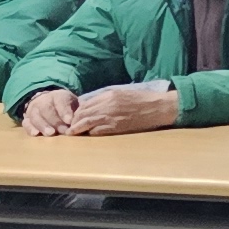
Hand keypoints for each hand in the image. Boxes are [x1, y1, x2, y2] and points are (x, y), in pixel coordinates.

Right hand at [21, 89, 79, 135]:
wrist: (47, 102)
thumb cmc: (66, 107)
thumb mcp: (74, 104)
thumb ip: (77, 111)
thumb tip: (82, 121)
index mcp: (58, 96)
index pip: (61, 101)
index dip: (65, 111)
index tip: (70, 121)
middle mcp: (43, 101)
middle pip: (47, 109)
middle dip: (55, 121)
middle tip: (63, 131)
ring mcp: (33, 109)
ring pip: (36, 116)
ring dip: (43, 126)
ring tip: (50, 133)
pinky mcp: (26, 118)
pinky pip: (26, 123)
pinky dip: (30, 128)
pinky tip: (35, 134)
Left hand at [67, 82, 182, 135]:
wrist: (159, 107)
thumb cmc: (144, 100)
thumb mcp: (123, 93)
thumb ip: (107, 98)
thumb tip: (93, 105)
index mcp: (109, 95)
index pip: (84, 104)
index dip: (76, 112)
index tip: (74, 117)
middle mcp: (107, 105)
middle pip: (82, 113)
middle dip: (74, 121)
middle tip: (69, 127)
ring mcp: (111, 116)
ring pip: (86, 122)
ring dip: (77, 128)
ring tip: (72, 133)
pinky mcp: (116, 127)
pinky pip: (97, 131)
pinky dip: (90, 133)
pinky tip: (89, 134)